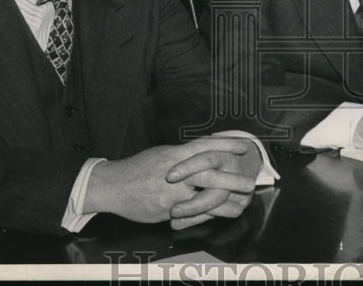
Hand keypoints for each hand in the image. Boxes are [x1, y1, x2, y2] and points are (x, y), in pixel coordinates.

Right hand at [84, 137, 258, 225]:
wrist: (112, 186)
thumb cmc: (137, 169)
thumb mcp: (161, 154)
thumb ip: (182, 155)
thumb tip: (200, 152)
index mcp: (175, 154)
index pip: (205, 146)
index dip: (226, 145)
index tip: (243, 147)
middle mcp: (176, 172)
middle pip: (210, 173)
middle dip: (232, 179)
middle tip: (250, 183)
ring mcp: (172, 192)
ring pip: (205, 198)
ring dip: (225, 203)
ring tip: (240, 206)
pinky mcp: (167, 210)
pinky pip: (192, 214)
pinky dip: (207, 215)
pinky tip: (219, 216)